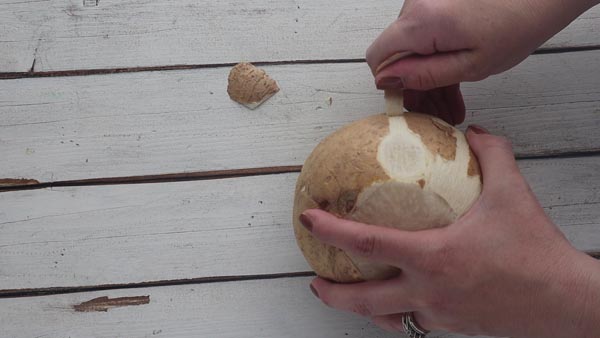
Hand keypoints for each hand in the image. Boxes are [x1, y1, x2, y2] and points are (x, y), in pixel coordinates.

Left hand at [300, 127, 599, 336]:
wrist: (565, 302)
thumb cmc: (536, 250)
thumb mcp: (513, 192)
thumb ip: (492, 154)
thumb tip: (475, 131)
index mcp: (434, 258)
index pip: (369, 243)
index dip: (332, 232)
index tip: (308, 219)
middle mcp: (429, 291)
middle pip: (365, 301)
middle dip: (332, 293)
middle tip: (313, 278)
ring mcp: (440, 314)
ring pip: (388, 318)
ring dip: (362, 309)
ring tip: (347, 294)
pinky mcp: (454, 326)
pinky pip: (415, 321)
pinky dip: (398, 311)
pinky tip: (399, 299)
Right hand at [367, 0, 598, 124]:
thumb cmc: (515, 25)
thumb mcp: (469, 65)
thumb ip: (423, 74)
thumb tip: (387, 81)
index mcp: (420, 21)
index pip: (378, 56)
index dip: (390, 84)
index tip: (410, 103)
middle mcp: (416, 6)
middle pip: (396, 55)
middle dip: (414, 86)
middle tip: (439, 114)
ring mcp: (425, 2)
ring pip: (412, 49)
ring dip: (427, 76)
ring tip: (452, 105)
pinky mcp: (436, 3)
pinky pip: (425, 37)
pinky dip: (435, 58)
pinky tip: (452, 82)